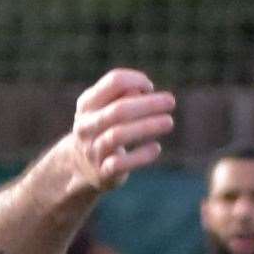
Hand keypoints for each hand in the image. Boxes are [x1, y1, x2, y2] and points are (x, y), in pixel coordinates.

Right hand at [67, 69, 175, 191]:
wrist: (82, 167)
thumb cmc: (105, 128)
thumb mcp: (108, 106)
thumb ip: (125, 93)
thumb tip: (141, 91)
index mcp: (87, 105)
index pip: (114, 82)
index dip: (137, 80)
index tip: (148, 88)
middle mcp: (85, 128)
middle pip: (117, 111)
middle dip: (148, 104)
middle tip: (171, 101)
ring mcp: (92, 151)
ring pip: (117, 135)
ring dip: (147, 126)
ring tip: (169, 122)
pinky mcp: (102, 173)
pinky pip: (120, 164)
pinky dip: (141, 155)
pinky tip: (155, 148)